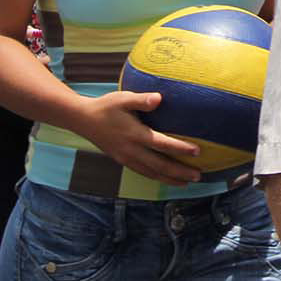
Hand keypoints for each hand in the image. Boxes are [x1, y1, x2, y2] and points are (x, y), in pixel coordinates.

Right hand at [77, 91, 203, 185]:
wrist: (82, 119)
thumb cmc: (106, 106)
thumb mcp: (123, 98)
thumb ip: (142, 100)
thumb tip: (159, 98)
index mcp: (134, 134)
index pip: (161, 144)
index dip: (180, 148)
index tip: (198, 151)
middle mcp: (130, 150)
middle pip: (159, 165)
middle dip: (179, 172)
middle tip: (198, 175)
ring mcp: (125, 158)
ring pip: (151, 173)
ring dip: (170, 179)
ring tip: (187, 182)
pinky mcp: (122, 160)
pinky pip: (142, 172)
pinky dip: (156, 177)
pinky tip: (167, 179)